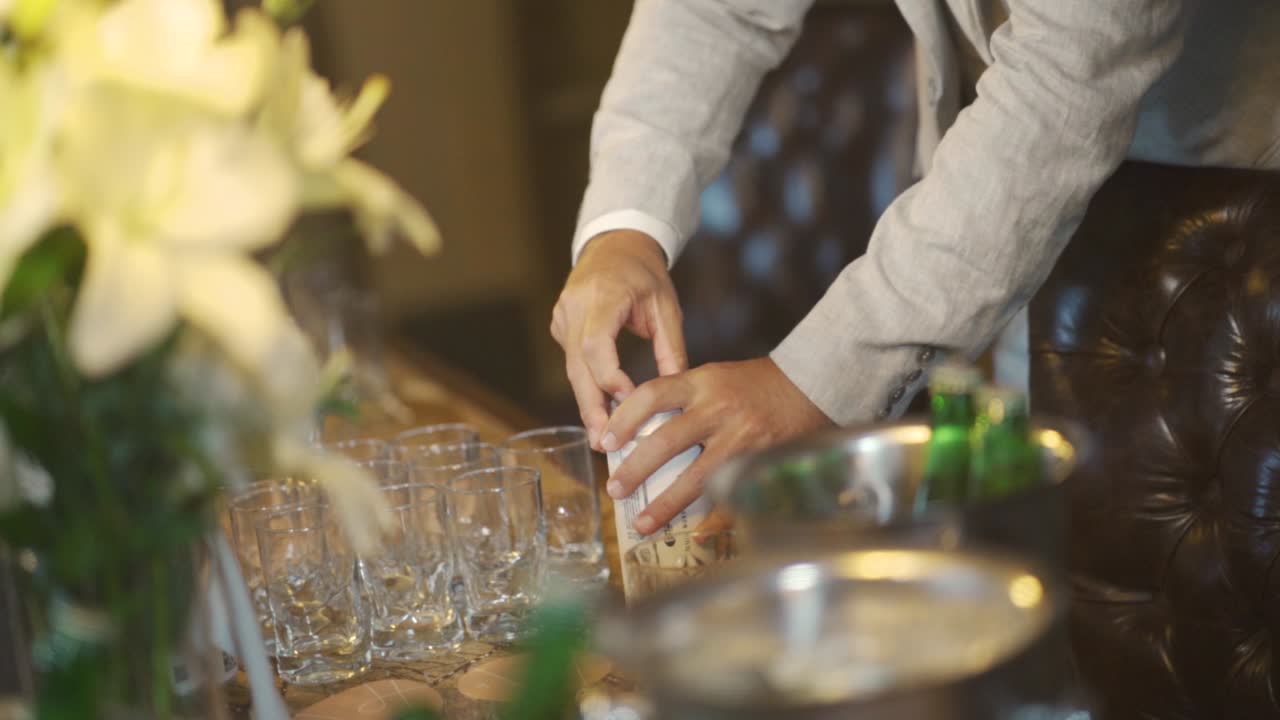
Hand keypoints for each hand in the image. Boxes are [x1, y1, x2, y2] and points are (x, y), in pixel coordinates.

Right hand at [551, 230, 686, 449]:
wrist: (615, 246)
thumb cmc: (644, 274)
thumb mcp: (665, 307)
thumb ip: (671, 348)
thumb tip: (676, 391)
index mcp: (603, 294)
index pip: (596, 343)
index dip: (609, 377)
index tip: (628, 402)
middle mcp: (574, 306)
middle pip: (577, 365)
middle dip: (591, 406)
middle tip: (604, 442)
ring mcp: (562, 316)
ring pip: (572, 369)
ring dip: (587, 403)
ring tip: (602, 438)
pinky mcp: (560, 326)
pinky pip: (572, 363)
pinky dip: (586, 387)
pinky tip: (600, 413)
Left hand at [603, 357, 831, 534]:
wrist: (812, 383)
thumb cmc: (755, 385)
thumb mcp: (715, 378)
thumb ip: (682, 399)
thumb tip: (637, 429)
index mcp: (702, 383)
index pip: (652, 394)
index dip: (624, 418)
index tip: (606, 442)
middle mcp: (719, 408)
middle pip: (666, 440)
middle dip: (636, 469)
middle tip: (615, 489)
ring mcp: (742, 437)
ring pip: (697, 477)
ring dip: (667, 504)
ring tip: (644, 524)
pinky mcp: (761, 461)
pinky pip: (733, 496)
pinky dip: (714, 519)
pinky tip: (697, 533)